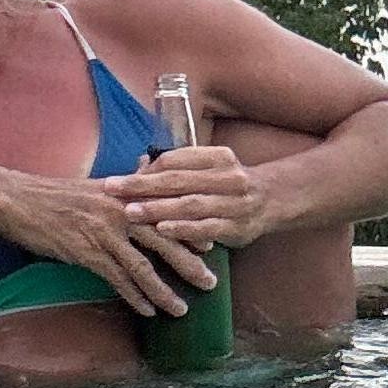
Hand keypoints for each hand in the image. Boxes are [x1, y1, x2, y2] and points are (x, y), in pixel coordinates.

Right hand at [0, 171, 221, 319]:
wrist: (18, 200)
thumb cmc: (54, 194)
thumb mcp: (95, 184)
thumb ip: (126, 181)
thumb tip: (147, 163)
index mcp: (125, 194)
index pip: (167, 212)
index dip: (191, 230)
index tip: (212, 245)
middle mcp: (120, 211)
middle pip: (165, 241)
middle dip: (190, 265)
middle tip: (211, 283)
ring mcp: (104, 233)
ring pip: (144, 267)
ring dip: (164, 292)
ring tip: (181, 309)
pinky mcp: (87, 252)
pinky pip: (117, 279)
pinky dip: (134, 297)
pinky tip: (147, 311)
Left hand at [103, 145, 271, 251]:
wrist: (276, 199)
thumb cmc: (229, 183)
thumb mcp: (210, 168)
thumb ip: (179, 167)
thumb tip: (138, 165)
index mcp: (218, 157)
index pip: (175, 160)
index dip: (145, 170)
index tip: (118, 179)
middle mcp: (228, 176)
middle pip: (178, 180)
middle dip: (142, 186)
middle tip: (111, 190)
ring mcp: (235, 203)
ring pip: (191, 204)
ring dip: (158, 209)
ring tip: (130, 212)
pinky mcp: (238, 227)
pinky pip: (207, 228)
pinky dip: (184, 229)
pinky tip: (162, 231)